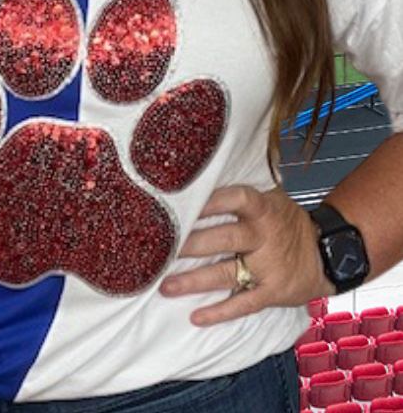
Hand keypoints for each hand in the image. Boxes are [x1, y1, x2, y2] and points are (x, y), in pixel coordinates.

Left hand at [158, 184, 334, 325]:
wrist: (329, 253)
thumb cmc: (287, 220)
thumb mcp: (273, 197)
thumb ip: (242, 191)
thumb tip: (204, 173)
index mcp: (263, 208)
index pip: (236, 198)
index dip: (212, 200)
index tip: (185, 202)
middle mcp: (264, 235)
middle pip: (225, 238)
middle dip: (192, 244)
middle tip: (161, 249)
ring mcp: (269, 266)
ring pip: (227, 273)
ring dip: (194, 281)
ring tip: (165, 286)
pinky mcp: (272, 292)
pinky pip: (243, 304)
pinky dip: (219, 312)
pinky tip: (195, 316)